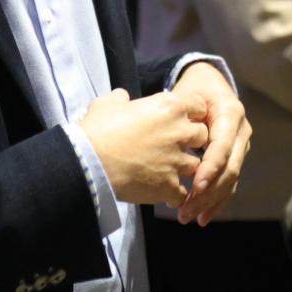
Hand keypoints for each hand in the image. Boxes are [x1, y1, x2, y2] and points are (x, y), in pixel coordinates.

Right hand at [80, 89, 208, 205]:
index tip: (182, 120)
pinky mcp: (169, 186)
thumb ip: (121, 98)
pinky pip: (183, 192)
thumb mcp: (107, 104)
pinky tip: (165, 194)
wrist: (89, 164)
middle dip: (192, 141)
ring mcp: (177, 160)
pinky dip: (176, 194)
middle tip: (175, 146)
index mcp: (170, 107)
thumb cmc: (97, 130)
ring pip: (197, 165)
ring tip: (169, 171)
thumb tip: (123, 97)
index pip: (199, 106)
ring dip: (185, 168)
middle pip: (202, 135)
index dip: (192, 114)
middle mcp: (180, 132)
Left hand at [171, 62, 251, 224]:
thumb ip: (182, 113)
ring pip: (230, 179)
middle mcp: (241, 132)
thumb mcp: (188, 94)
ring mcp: (240, 146)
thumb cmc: (194, 89)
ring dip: (211, 201)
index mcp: (231, 114)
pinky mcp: (235, 158)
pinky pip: (229, 183)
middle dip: (208, 192)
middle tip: (185, 210)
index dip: (210, 168)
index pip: (222, 147)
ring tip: (189, 216)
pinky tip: (203, 216)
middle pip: (229, 168)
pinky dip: (217, 201)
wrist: (210, 83)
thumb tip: (170, 134)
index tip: (193, 186)